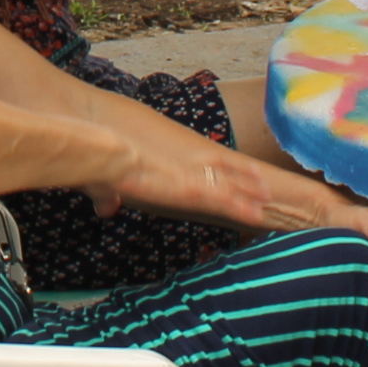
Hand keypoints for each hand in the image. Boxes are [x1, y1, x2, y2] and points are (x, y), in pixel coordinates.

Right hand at [85, 141, 271, 229]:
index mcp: (168, 151)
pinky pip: (225, 201)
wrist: (105, 150)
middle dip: (242, 175)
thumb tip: (104, 207)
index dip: (217, 164)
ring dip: (249, 189)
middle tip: (263, 183)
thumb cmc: (99, 154)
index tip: (232, 169)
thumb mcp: (102, 174)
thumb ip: (106, 193)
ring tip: (268, 196)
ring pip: (229, 182)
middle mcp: (184, 158)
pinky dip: (241, 208)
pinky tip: (258, 215)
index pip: (199, 157)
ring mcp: (192, 173)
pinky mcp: (193, 190)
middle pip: (221, 165)